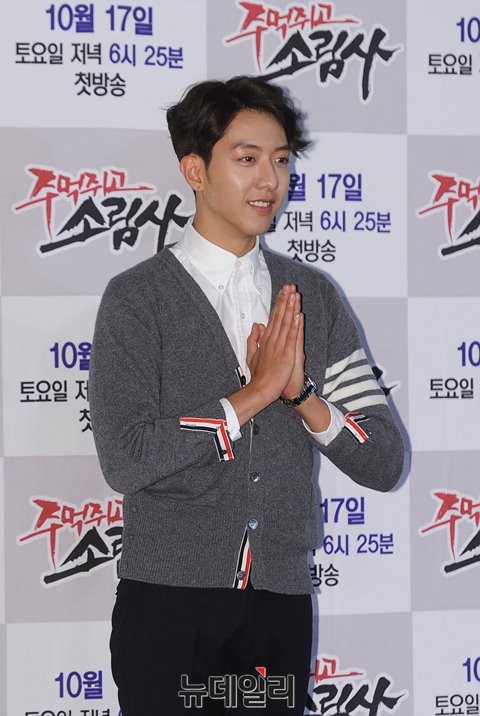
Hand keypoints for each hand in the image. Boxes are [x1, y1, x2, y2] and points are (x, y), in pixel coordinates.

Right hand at [246, 284, 301, 403]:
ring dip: (290, 308)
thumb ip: (254, 339)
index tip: (282, 291)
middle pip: (279, 316)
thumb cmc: (259, 375)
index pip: (273, 318)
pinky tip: (298, 314)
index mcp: (266, 340)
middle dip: (284, 300)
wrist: (261, 389)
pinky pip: (292, 337)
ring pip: (286, 323)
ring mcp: (279, 346)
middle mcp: (272, 340)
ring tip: (294, 294)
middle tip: (289, 286)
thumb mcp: (252, 355)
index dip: (278, 304)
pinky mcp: (286, 354)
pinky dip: (295, 325)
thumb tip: (256, 325)